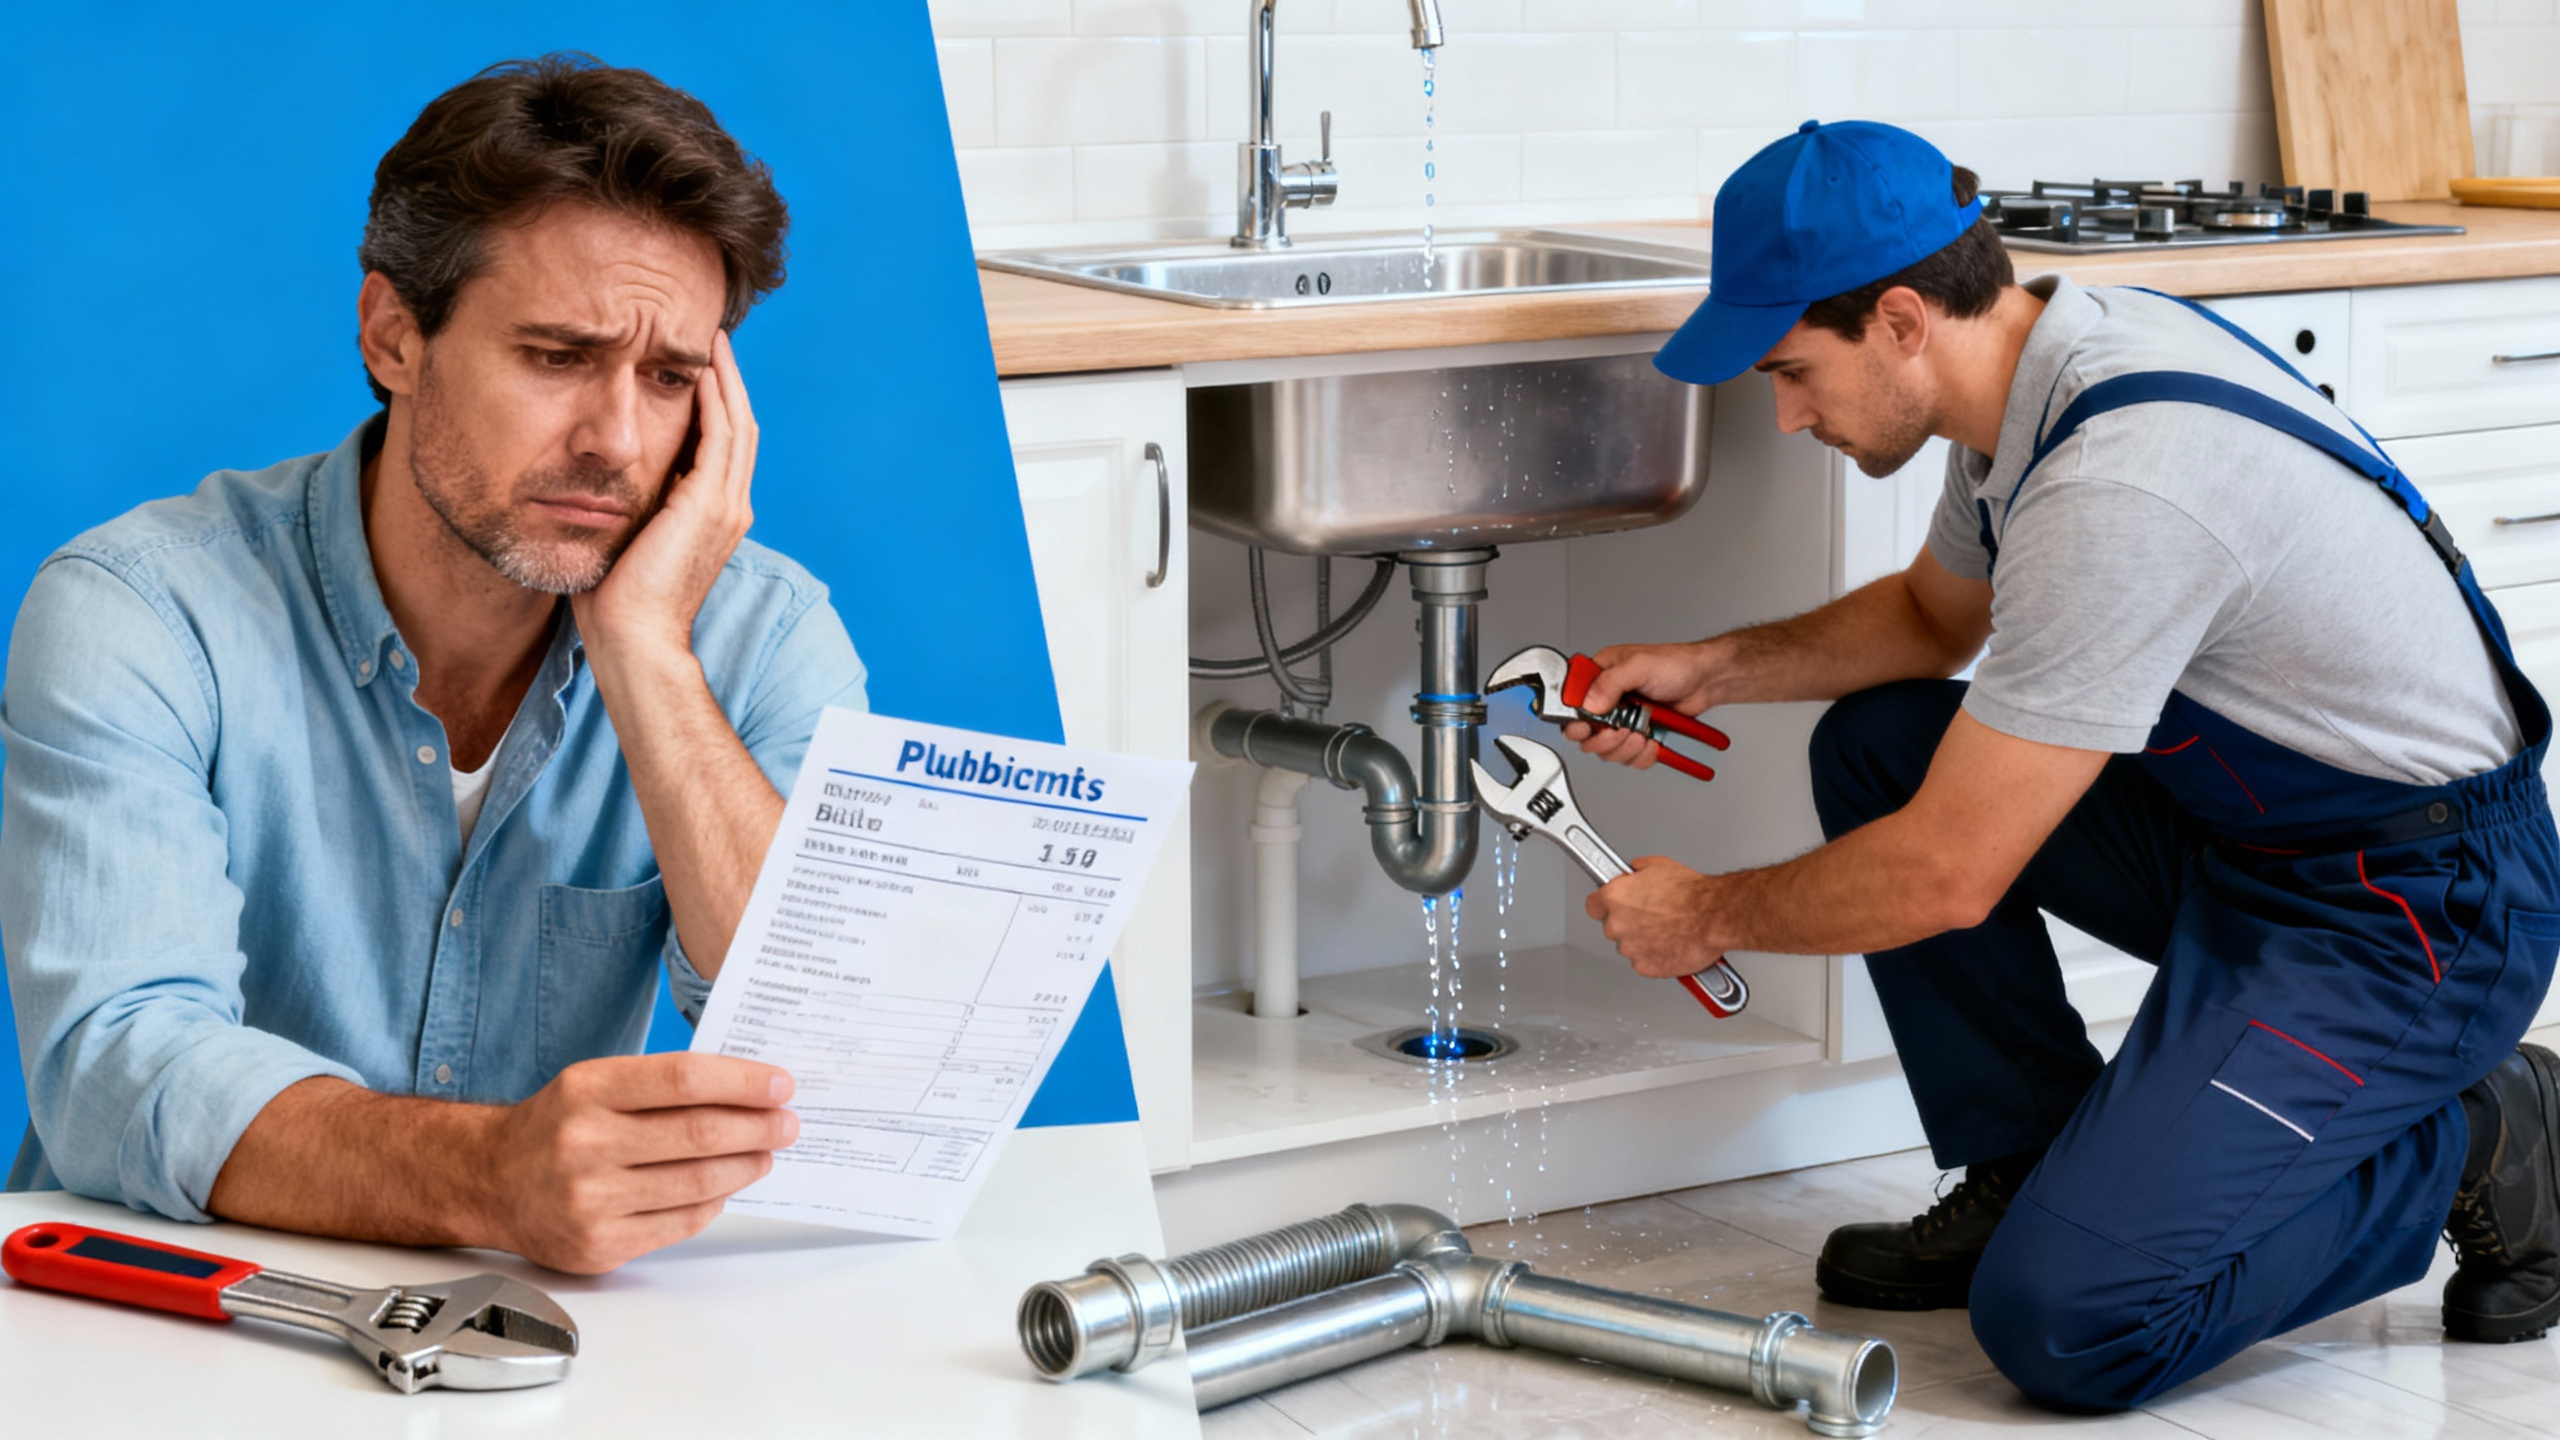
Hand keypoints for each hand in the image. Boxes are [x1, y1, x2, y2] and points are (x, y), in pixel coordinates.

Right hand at [481, 1052, 796, 1272]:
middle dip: (758, 1128)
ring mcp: (591, 1200)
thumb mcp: (594, 1084)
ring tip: (765, 1153)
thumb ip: (660, 1085)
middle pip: (699, 1134)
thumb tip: (747, 1091)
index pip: (685, 1079)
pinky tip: (726, 1186)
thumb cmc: (557, 1126)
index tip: (781, 1085)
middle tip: (787, 1123)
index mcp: (587, 1091)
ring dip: (746, 1166)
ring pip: (698, 1182)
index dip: (743, 1082)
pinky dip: (715, 1202)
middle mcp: (584, 1144)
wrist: (489, 1182)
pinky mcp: (599, 1245)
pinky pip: (682, 1222)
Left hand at [573, 329, 757, 657]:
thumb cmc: (617, 601)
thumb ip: (629, 506)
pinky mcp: (709, 501)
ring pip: (737, 423)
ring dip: (726, 379)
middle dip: (728, 382)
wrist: (634, 638)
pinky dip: (715, 397)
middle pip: (740, 428)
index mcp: (715, 518)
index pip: (724, 449)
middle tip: (712, 341)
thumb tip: (597, 480)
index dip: (717, 406)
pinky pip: (721, 434)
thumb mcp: (627, 539)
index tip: (696, 370)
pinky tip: (700, 367)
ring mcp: (726, 504)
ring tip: (712, 342)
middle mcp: (731, 507)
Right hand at [1560, 641, 1720, 768]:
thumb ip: (1610, 683)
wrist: (1706, 680)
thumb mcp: (1639, 665)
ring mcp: (1622, 718)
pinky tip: (1651, 743)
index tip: (1584, 726)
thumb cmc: (1676, 664)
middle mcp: (1607, 699)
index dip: (1572, 718)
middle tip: (1619, 732)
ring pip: (1605, 749)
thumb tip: (1590, 703)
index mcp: (1600, 675)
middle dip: (1602, 739)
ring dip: (1623, 749)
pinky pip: (1628, 756)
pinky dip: (1639, 756)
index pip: (1570, 700)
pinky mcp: (1637, 734)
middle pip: (1584, 732)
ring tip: (1641, 735)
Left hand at [1585, 855, 1729, 978]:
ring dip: (1641, 940)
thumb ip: (1635, 871)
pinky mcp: (1645, 967)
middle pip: (1612, 927)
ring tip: (1666, 929)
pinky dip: (1654, 957)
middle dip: (1628, 922)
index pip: (1593, 906)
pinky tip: (1670, 944)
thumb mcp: (1657, 865)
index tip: (1613, 905)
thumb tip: (1632, 872)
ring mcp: (1630, 949)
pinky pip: (1643, 963)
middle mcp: (1617, 925)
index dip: (1605, 905)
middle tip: (1651, 915)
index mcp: (1614, 898)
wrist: (1713, 916)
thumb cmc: (1690, 893)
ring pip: (1628, 946)